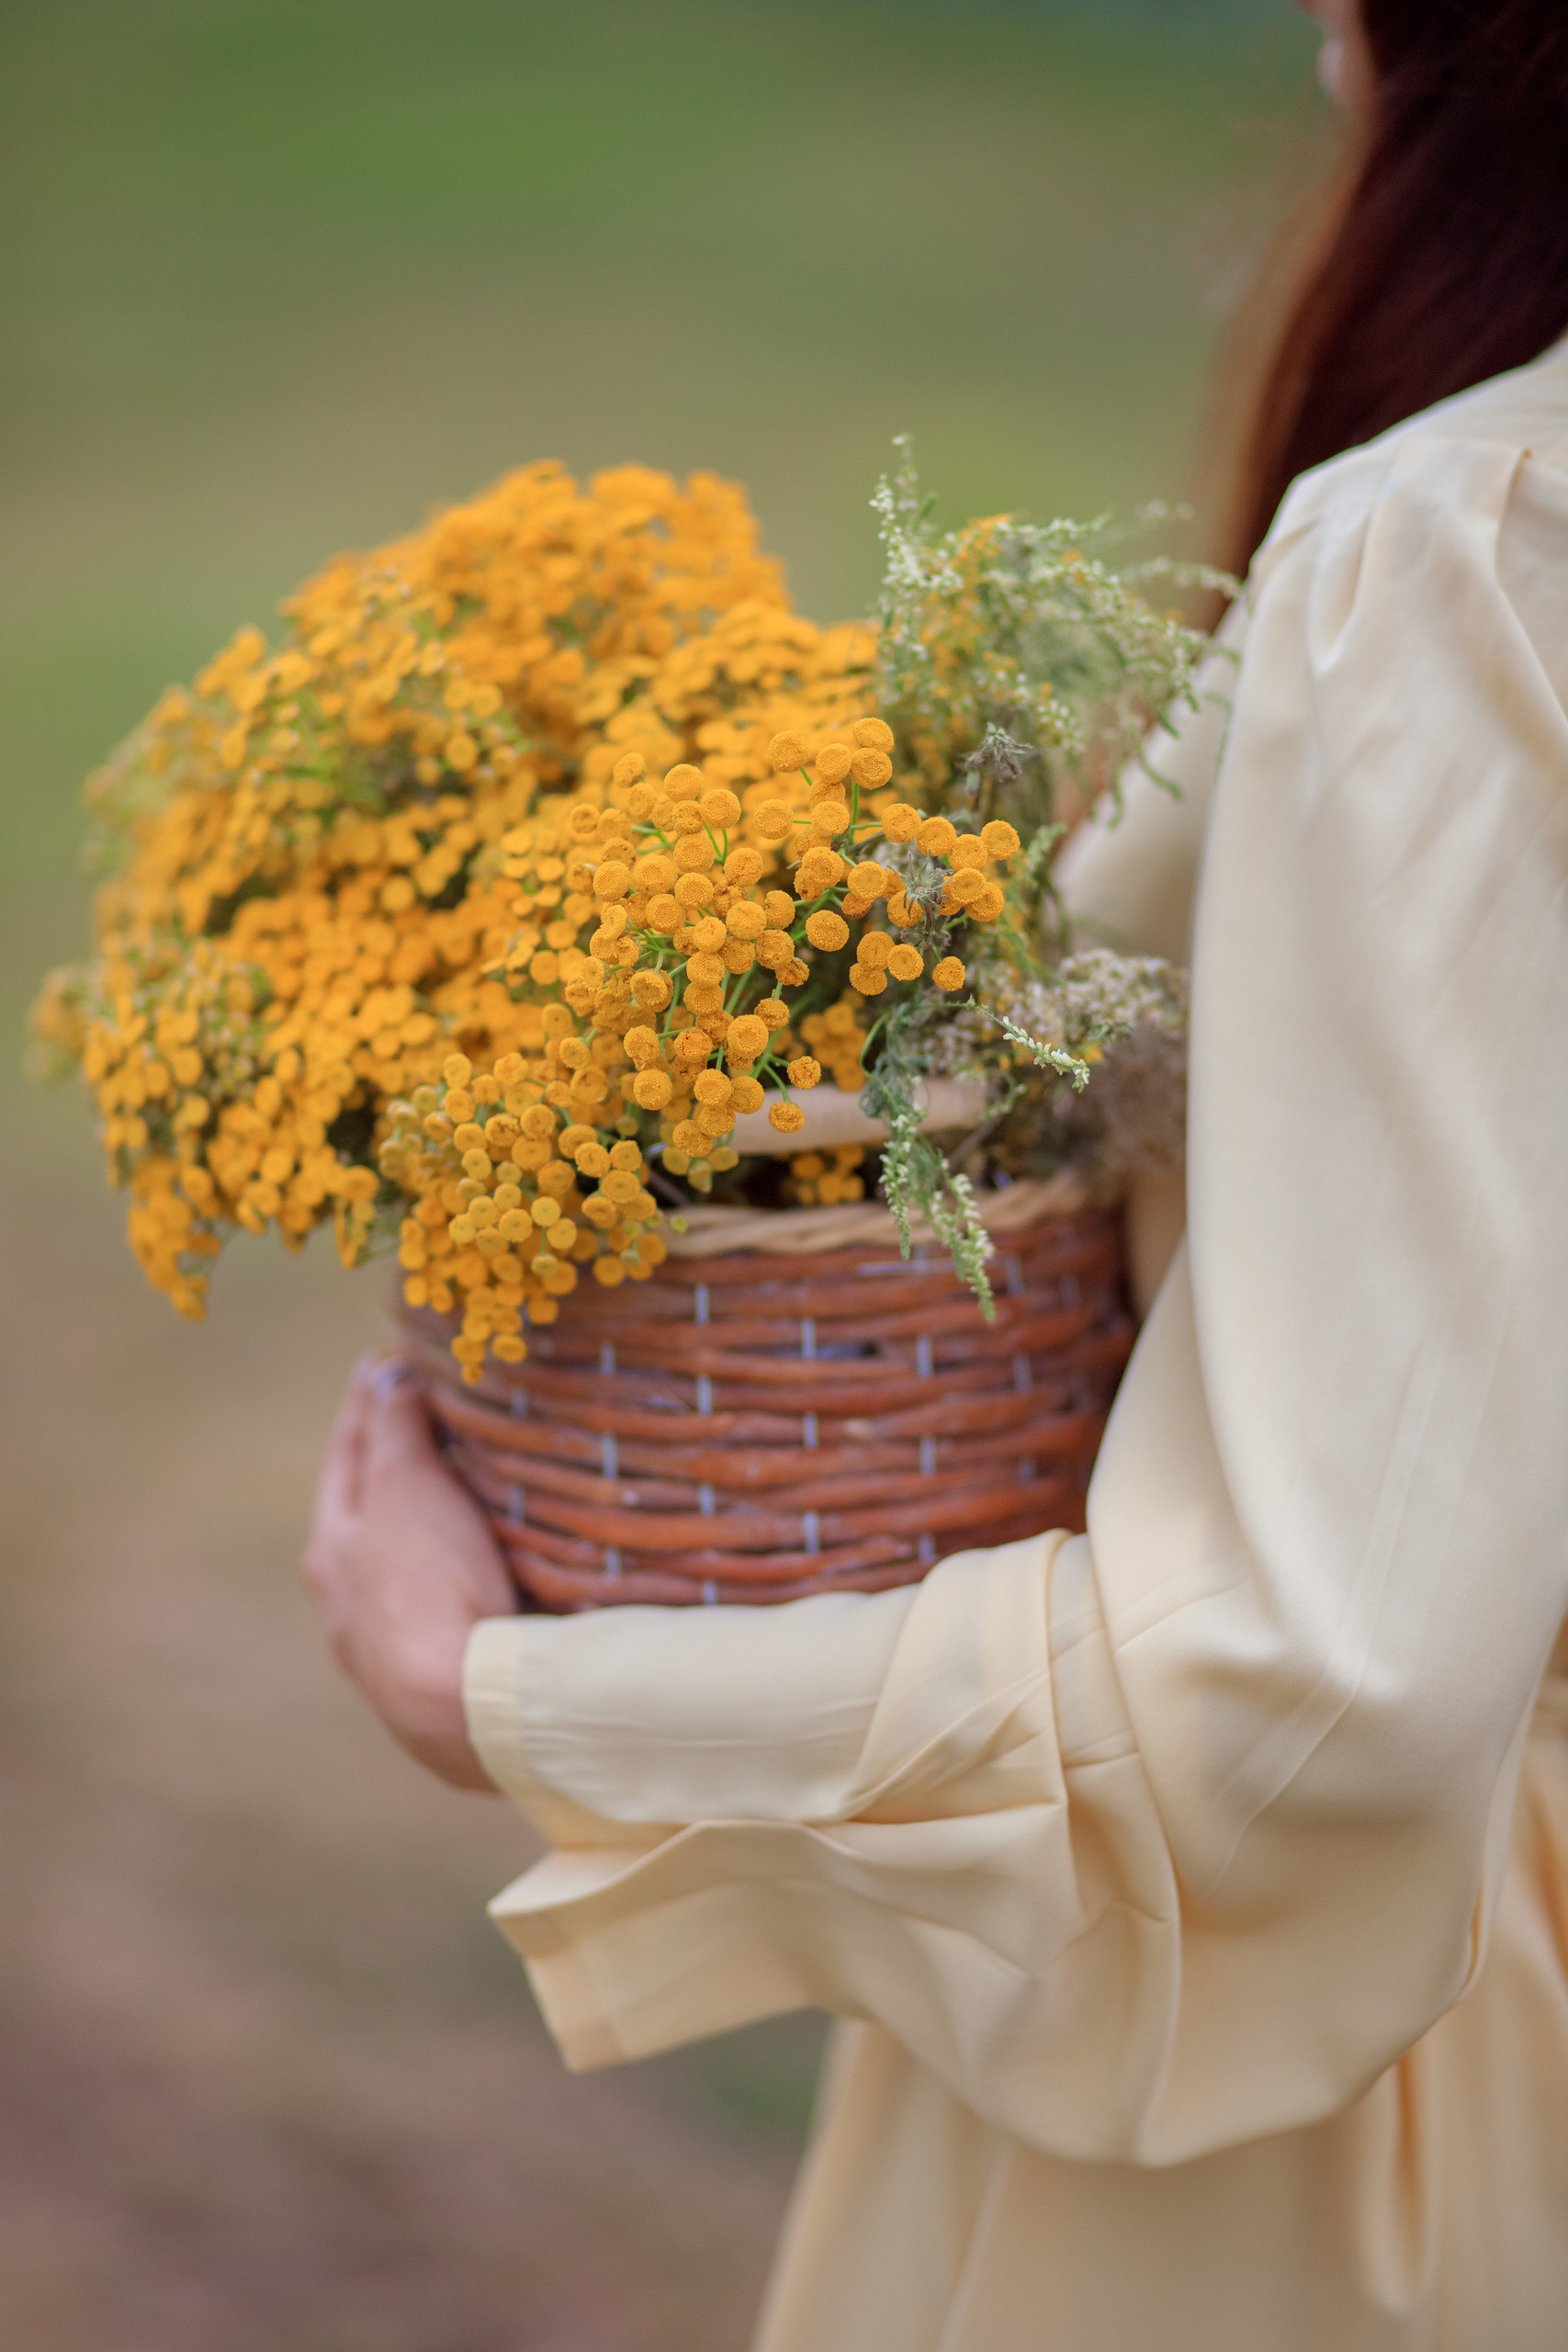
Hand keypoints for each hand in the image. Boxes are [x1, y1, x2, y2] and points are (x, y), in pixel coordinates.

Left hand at [302, 1354, 517, 1789]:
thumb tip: (384, 1377)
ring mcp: (387, 1648)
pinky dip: (456, 1574)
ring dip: (428, 1529)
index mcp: (330, 1549)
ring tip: (464, 1495)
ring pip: (404, 1569)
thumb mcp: (406, 1484)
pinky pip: (442, 1606)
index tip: (386, 1360)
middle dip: (393, 1468)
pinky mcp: (435, 1682)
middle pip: (369, 1516)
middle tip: (423, 1417)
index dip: (369, 1403)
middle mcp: (346, 1601)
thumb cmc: (426, 1583)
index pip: (348, 1454)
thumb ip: (395, 1429)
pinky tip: (484, 1575)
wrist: (463, 1707)